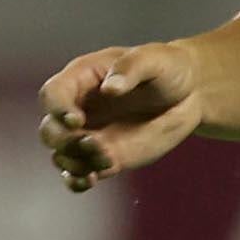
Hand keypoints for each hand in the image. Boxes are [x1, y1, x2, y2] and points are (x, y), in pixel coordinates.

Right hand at [36, 43, 204, 191]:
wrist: (188, 94)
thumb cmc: (166, 67)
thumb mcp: (154, 59)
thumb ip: (131, 68)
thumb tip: (110, 89)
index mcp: (81, 79)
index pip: (53, 94)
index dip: (58, 109)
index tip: (77, 121)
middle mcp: (78, 109)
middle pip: (51, 130)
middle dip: (64, 141)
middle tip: (93, 143)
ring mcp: (89, 136)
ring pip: (62, 155)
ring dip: (74, 164)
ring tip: (105, 161)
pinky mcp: (105, 156)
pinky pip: (81, 173)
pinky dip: (78, 180)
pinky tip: (90, 180)